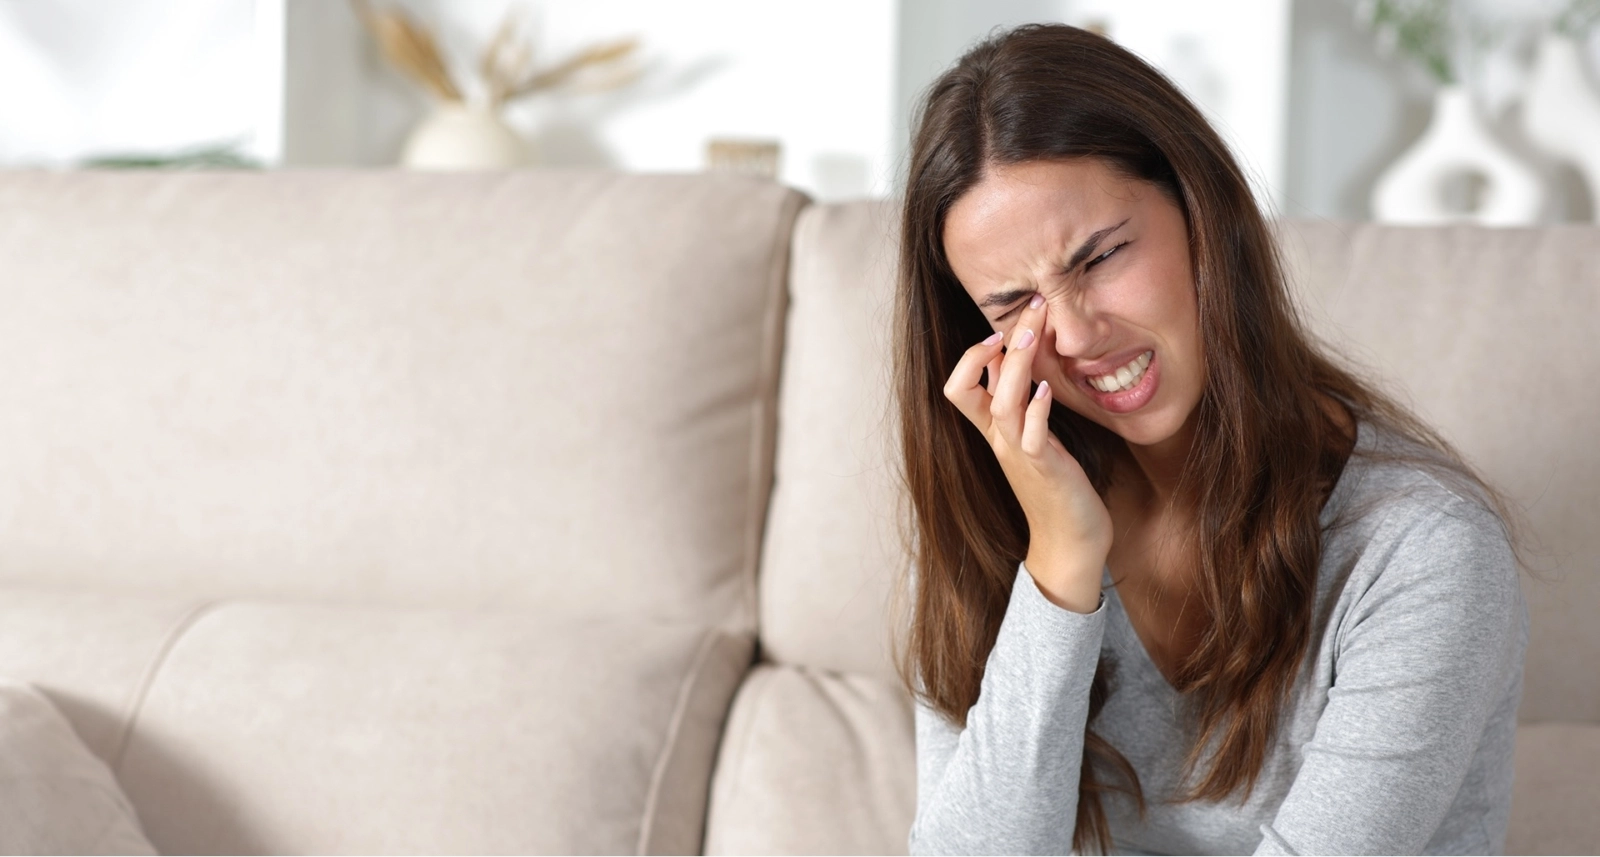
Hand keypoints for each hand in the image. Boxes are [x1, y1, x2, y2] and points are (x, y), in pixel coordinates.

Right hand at [943, 295, 1111, 611]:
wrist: (1070, 542)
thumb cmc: (1056, 488)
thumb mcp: (1033, 439)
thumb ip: (1018, 404)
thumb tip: (1011, 363)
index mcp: (994, 432)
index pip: (958, 387)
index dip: (970, 357)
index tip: (999, 331)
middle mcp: (1000, 440)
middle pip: (974, 385)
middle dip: (999, 343)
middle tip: (1031, 306)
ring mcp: (1019, 454)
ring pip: (1002, 404)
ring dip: (1016, 366)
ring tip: (1031, 335)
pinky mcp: (1046, 469)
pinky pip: (1033, 436)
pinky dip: (1037, 410)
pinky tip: (1048, 388)